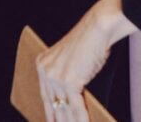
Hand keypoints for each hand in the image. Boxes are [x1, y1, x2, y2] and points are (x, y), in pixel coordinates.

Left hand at [37, 0, 133, 121]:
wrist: (98, 28)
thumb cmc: (89, 43)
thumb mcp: (70, 62)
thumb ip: (66, 79)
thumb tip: (69, 105)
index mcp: (42, 64)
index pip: (45, 97)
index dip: (50, 115)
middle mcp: (46, 70)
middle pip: (53, 106)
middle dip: (60, 121)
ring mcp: (56, 76)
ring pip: (64, 109)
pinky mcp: (69, 80)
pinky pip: (76, 106)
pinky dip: (82, 119)